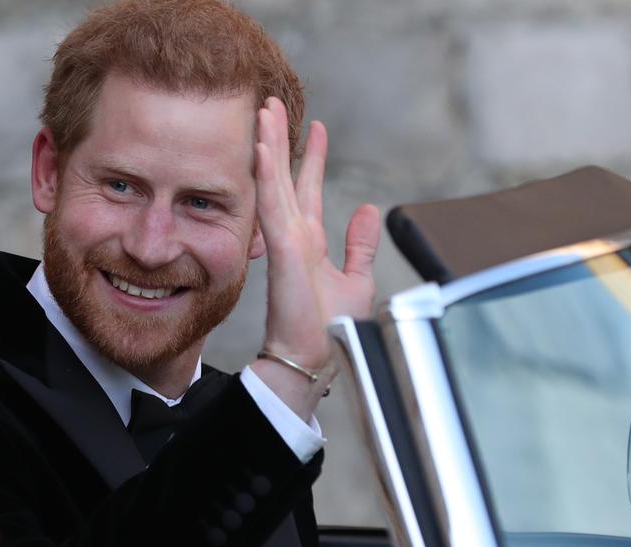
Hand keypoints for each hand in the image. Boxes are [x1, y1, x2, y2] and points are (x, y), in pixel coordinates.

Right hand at [253, 97, 380, 373]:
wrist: (314, 358)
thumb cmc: (330, 329)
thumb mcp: (356, 279)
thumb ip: (360, 244)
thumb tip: (368, 209)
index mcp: (309, 242)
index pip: (308, 189)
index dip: (311, 157)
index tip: (315, 128)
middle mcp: (294, 236)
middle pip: (284, 177)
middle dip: (279, 140)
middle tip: (272, 103)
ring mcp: (285, 241)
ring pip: (274, 183)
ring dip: (268, 146)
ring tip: (264, 111)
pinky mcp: (283, 251)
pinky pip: (272, 206)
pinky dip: (267, 176)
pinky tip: (262, 148)